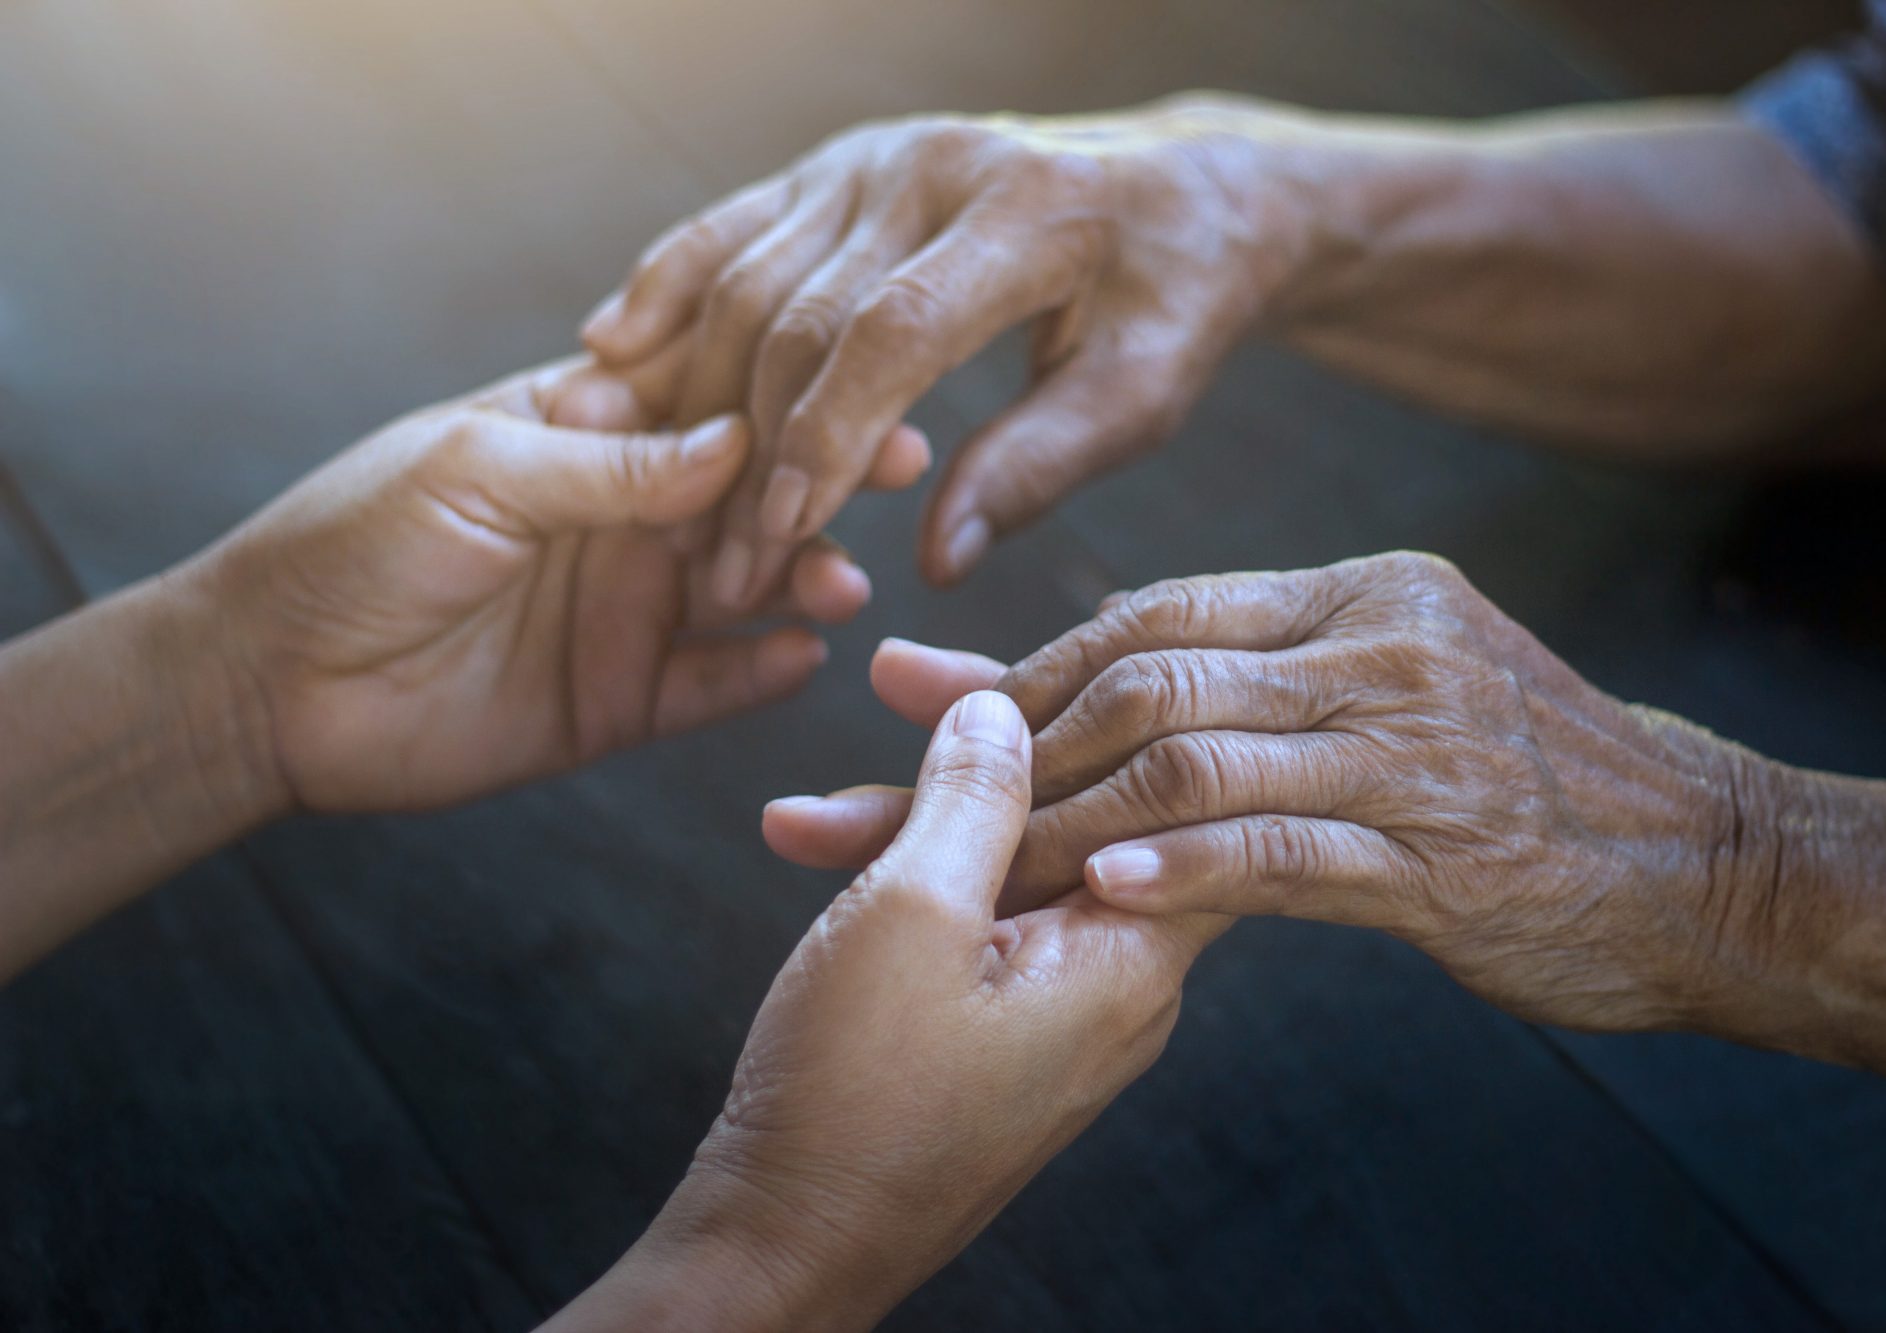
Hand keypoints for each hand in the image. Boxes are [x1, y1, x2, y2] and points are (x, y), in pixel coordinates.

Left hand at [190, 362, 915, 814]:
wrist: (272, 686)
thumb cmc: (352, 543)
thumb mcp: (481, 469)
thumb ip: (612, 464)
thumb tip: (738, 440)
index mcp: (583, 435)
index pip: (707, 402)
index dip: (785, 395)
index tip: (863, 388)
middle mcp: (621, 519)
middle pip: (749, 494)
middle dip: (821, 483)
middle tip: (892, 474)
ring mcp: (627, 610)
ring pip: (747, 588)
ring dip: (802, 579)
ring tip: (843, 583)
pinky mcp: (622, 698)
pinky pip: (714, 683)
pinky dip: (763, 670)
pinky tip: (806, 655)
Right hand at [545, 692, 1227, 1330]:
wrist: (785, 1246)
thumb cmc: (853, 1095)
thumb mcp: (912, 912)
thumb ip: (973, 795)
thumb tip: (1006, 705)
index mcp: (1131, 959)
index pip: (1177, 796)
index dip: (1113, 704)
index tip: (1041, 643)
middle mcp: (1120, 988)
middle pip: (1089, 819)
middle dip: (987, 746)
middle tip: (898, 675)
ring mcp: (1064, 1016)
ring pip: (1018, 868)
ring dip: (924, 815)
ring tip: (821, 778)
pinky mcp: (1006, 1037)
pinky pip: (982, 925)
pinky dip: (914, 880)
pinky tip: (824, 838)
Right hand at [560, 97, 1301, 598]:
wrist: (1184, 191)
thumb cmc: (1174, 300)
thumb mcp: (1144, 393)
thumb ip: (1040, 466)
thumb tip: (934, 560)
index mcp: (1024, 213)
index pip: (891, 334)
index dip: (824, 441)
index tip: (782, 538)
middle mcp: (932, 165)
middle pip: (799, 311)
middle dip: (748, 448)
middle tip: (720, 561)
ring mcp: (875, 155)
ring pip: (748, 274)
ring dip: (694, 394)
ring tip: (664, 504)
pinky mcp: (841, 163)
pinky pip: (731, 224)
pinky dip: (666, 284)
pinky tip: (614, 347)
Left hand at [766, 555, 1788, 1033]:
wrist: (1702, 861)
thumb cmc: (1516, 782)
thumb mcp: (1385, 694)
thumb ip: (1243, 685)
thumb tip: (1090, 689)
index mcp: (1356, 594)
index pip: (1150, 616)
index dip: (1018, 664)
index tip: (904, 700)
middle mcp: (1378, 647)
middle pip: (1141, 682)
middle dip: (993, 749)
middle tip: (863, 800)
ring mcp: (1413, 749)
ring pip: (1192, 762)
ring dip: (1057, 822)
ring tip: (959, 873)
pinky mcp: (1444, 856)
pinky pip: (1285, 851)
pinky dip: (1184, 868)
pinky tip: (1104, 894)